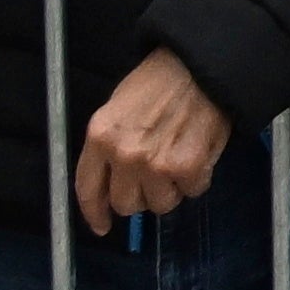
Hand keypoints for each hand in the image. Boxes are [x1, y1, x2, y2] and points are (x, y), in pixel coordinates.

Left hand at [72, 52, 235, 224]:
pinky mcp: (188, 167)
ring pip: (160, 204)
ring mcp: (155, 164)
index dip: (95, 212)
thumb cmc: (160, 80)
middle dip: (142, 195)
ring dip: (171, 189)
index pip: (88, 189)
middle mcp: (123, 155)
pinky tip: (199, 156)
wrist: (202, 64)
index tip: (102, 225)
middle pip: (126, 204)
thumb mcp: (118, 108)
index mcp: (100, 137)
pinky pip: (192, 191)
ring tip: (179, 162)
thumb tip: (113, 183)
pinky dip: (197, 179)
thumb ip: (109, 146)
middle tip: (155, 178)